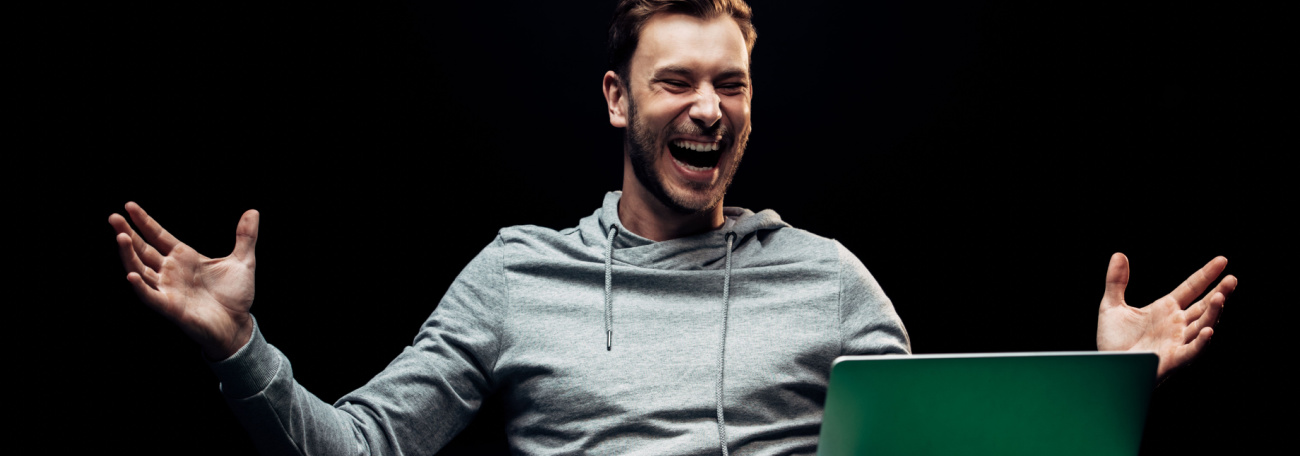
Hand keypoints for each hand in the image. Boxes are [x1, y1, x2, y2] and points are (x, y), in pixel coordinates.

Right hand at [109, 202, 258, 359]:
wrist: (238, 325)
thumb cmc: (236, 295)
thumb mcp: (243, 261)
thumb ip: (245, 237)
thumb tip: (252, 212)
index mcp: (184, 258)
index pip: (158, 236)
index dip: (145, 222)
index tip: (130, 206)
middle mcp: (171, 271)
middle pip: (143, 249)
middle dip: (127, 233)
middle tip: (113, 217)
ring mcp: (168, 288)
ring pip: (141, 269)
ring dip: (129, 254)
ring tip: (120, 237)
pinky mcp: (170, 307)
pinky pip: (150, 296)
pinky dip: (140, 286)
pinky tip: (132, 274)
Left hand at [1096, 253, 1236, 379]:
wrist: (1107, 366)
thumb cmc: (1113, 340)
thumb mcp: (1111, 306)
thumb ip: (1116, 281)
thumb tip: (1119, 254)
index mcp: (1166, 309)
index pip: (1192, 288)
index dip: (1206, 275)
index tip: (1222, 260)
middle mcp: (1177, 324)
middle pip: (1204, 306)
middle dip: (1219, 293)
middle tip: (1232, 279)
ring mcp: (1178, 341)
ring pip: (1203, 325)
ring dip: (1213, 313)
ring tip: (1220, 297)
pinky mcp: (1174, 358)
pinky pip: (1192, 351)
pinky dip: (1201, 342)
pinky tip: (1208, 330)